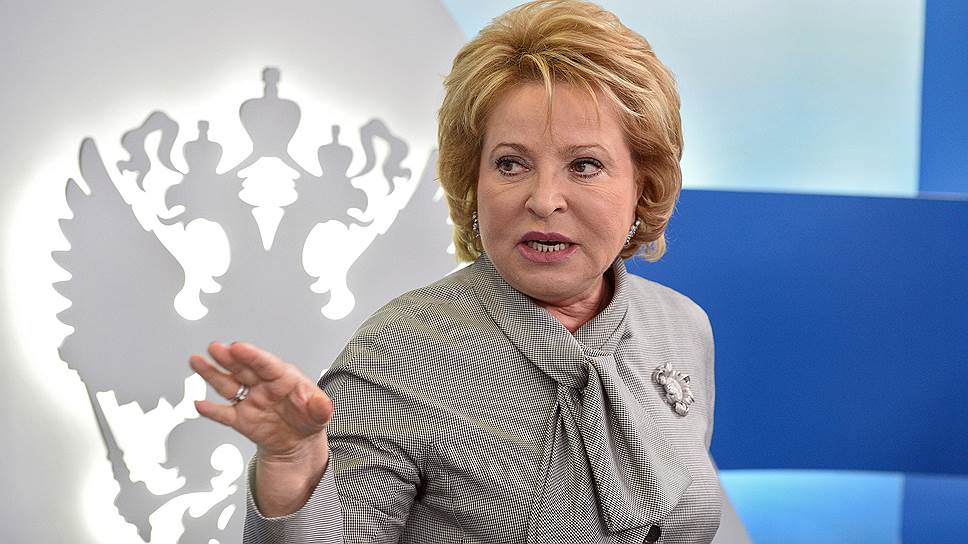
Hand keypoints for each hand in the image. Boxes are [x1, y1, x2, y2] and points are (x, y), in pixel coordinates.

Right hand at [191, 341, 332, 514]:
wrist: (298, 443)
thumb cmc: (308, 418)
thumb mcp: (320, 413)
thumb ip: (320, 408)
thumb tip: (323, 405)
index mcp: (283, 378)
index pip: (267, 364)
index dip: (252, 355)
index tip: (238, 347)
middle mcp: (263, 386)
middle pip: (243, 369)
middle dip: (229, 358)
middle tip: (216, 348)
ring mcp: (250, 401)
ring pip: (229, 384)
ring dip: (212, 373)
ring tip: (197, 361)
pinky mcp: (241, 419)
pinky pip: (224, 414)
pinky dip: (212, 410)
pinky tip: (199, 404)